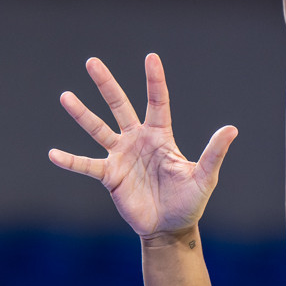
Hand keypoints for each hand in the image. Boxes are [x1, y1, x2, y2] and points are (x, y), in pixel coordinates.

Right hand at [48, 54, 236, 240]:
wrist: (170, 228)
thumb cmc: (189, 201)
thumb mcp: (204, 176)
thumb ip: (214, 152)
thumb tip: (232, 129)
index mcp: (160, 136)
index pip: (157, 102)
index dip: (154, 80)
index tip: (151, 57)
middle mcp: (138, 140)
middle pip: (119, 105)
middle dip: (106, 84)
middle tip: (91, 62)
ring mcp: (121, 156)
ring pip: (98, 128)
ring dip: (82, 114)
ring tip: (65, 96)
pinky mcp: (110, 175)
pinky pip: (87, 165)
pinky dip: (71, 160)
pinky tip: (53, 154)